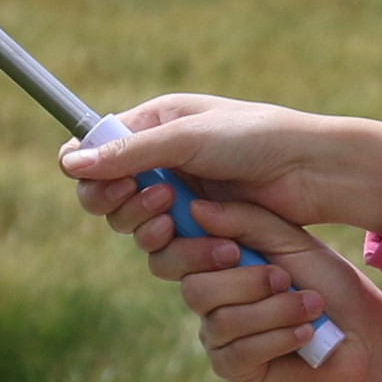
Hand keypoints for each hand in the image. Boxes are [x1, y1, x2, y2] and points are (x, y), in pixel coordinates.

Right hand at [63, 95, 381, 234]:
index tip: (109, 184)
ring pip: (137, 234)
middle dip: (127, 207)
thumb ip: (128, 154)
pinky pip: (170, 256)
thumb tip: (69, 164)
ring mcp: (182, 201)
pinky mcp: (202, 234)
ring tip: (185, 219)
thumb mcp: (187, 139)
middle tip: (163, 201)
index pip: (96, 152)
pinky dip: (184, 252)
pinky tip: (216, 244)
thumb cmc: (255, 138)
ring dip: (155, 233)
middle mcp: (161, 163)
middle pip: (108, 200)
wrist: (312, 171)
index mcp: (154, 125)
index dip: (92, 173)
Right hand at [103, 183, 381, 381]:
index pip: (165, 233)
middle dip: (225, 266)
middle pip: (176, 271)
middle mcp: (209, 296)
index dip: (162, 221)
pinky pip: (228, 350)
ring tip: (305, 302)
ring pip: (203, 310)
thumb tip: (189, 189)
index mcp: (217, 254)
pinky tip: (307, 334)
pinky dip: (272, 338)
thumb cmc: (344, 285)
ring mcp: (221, 336)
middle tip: (270, 265)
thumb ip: (234, 218)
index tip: (176, 208)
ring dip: (259, 303)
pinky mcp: (240, 370)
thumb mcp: (288, 241)